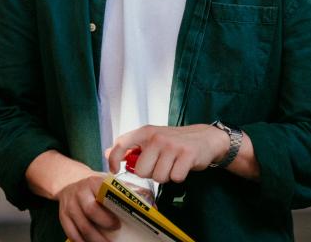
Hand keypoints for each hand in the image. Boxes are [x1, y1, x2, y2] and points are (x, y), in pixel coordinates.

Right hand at [57, 173, 119, 241]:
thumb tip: (142, 200)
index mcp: (93, 183)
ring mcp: (70, 205)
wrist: (70, 182)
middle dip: (104, 225)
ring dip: (95, 240)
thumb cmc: (93, 187)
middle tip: (115, 234)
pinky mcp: (63, 216)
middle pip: (91, 211)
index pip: (102, 196)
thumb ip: (121, 190)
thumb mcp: (105, 182)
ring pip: (82, 227)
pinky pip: (72, 233)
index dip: (110, 212)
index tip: (119, 224)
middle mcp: (80, 192)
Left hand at [107, 124, 228, 183]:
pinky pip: (175, 178)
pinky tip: (182, 167)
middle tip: (160, 164)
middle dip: (150, 173)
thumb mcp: (150, 139)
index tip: (114, 170)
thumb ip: (130, 147)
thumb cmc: (173, 141)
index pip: (121, 143)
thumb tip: (106, 153)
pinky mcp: (187, 155)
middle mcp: (157, 137)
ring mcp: (172, 146)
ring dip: (166, 176)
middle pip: (141, 171)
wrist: (204, 138)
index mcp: (145, 132)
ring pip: (159, 177)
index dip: (114, 159)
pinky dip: (178, 177)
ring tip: (172, 165)